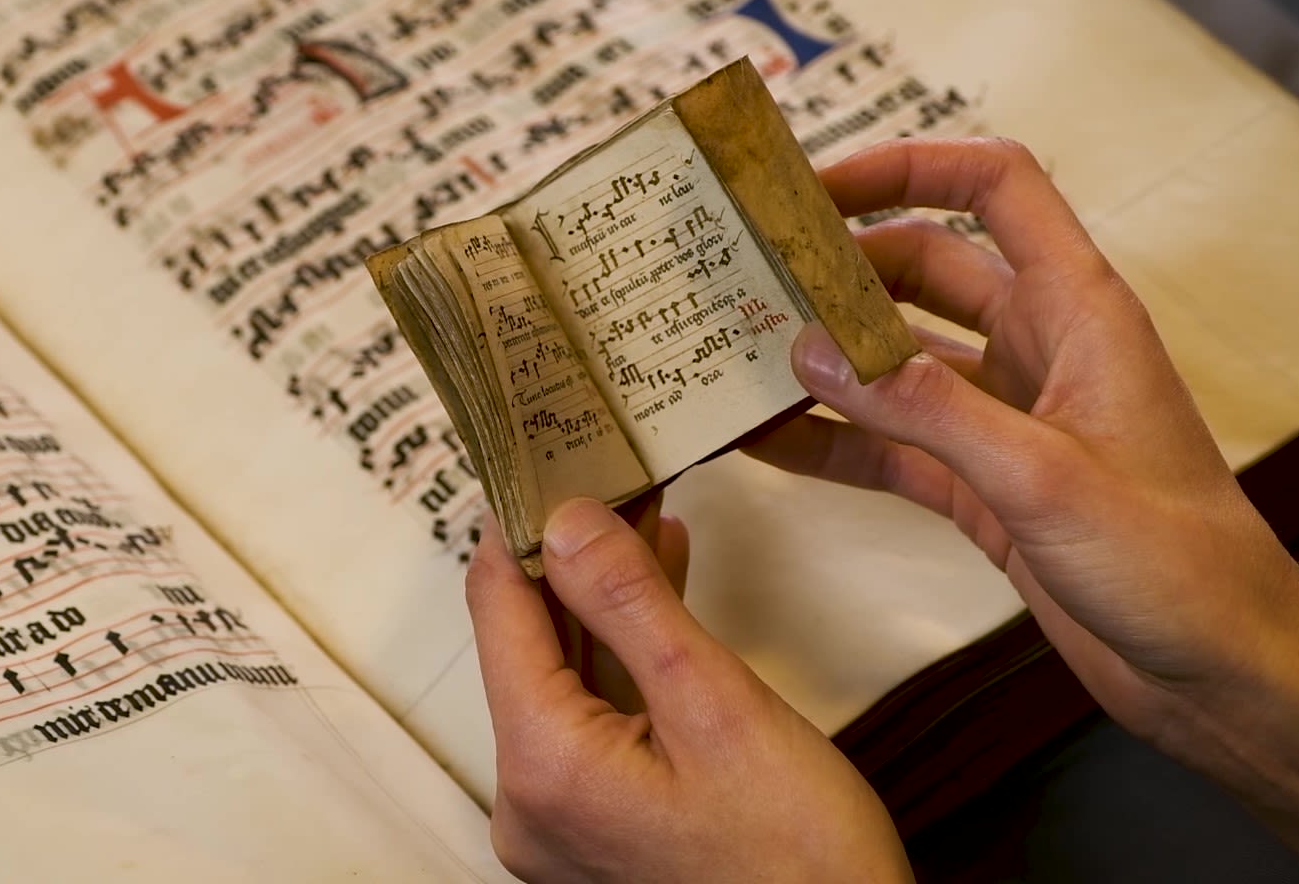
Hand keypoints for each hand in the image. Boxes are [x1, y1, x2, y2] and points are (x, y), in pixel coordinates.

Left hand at [467, 494, 910, 881]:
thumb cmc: (800, 864)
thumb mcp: (718, 705)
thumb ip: (632, 604)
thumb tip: (564, 520)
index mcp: (542, 765)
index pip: (498, 608)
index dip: (518, 523)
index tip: (542, 456)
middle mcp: (528, 800)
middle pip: (527, 642)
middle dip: (571, 557)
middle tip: (607, 474)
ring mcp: (558, 819)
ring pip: (562, 676)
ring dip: (602, 602)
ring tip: (643, 517)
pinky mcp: (594, 827)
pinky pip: (590, 718)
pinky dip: (620, 659)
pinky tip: (658, 596)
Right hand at [747, 138, 1298, 865]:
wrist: (1219, 672)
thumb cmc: (1180, 565)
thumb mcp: (1044, 474)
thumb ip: (925, 410)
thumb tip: (819, 354)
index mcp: (1078, 312)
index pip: (994, 190)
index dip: (909, 168)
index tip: (818, 187)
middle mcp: (1039, 350)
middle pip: (924, 270)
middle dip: (840, 266)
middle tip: (754, 273)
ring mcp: (1006, 418)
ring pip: (897, 359)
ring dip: (827, 355)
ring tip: (741, 352)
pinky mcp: (982, 484)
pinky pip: (891, 443)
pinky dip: (833, 440)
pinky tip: (769, 441)